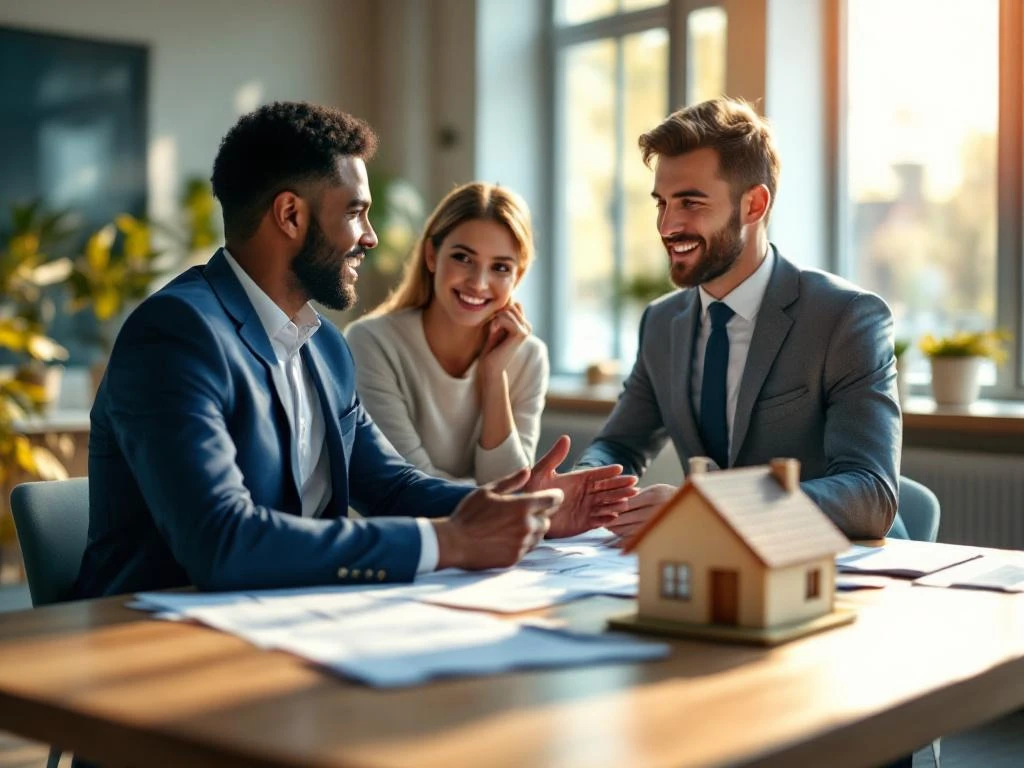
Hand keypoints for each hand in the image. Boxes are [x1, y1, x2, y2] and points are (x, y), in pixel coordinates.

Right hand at [433, 467, 563, 569]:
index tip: (551, 496)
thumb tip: (527, 470)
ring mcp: (522, 544)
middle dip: (541, 515)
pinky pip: (527, 549)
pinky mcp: (515, 558)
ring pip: (539, 536)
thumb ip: (511, 481)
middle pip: (547, 520)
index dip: (554, 497)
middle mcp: (526, 526)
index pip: (552, 500)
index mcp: (522, 506)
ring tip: (513, 526)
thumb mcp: (487, 491)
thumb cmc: (468, 514)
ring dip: (532, 530)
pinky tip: (507, 538)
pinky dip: (522, 543)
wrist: (454, 543)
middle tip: (525, 512)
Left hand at [477, 301, 530, 383]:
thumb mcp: (496, 325)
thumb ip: (503, 312)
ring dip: (496, 319)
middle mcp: (527, 326)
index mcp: (523, 323)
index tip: (495, 325)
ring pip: (507, 310)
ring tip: (494, 331)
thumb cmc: (490, 346)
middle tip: (494, 329)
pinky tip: (494, 332)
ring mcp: (526, 330)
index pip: (513, 303)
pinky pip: (505, 318)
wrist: (490, 365)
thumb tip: (508, 295)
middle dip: (498, 314)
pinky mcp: (521, 334)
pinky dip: (496, 323)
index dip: (500, 310)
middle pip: (511, 304)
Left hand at [523, 435, 638, 538]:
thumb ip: (554, 457)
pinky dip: (606, 518)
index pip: (597, 474)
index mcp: (578, 479)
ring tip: (628, 499)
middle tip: (633, 483)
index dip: (608, 471)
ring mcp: (586, 507)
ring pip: (606, 503)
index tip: (620, 468)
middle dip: (620, 486)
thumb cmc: (532, 491)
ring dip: (617, 501)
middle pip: (607, 488)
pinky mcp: (584, 523)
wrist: (528, 514)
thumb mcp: (541, 472)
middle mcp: (585, 492)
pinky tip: (614, 516)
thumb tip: (565, 438)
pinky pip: (598, 520)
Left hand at [606, 483, 677, 539]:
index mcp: (656, 494)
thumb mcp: (655, 490)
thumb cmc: (668, 498)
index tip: (603, 509)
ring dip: (618, 531)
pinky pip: (640, 540)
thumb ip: (636, 495)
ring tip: (609, 531)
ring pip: (632, 529)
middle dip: (613, 520)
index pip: (628, 502)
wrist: (691, 509)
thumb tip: (614, 501)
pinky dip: (626, 543)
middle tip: (602, 522)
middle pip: (629, 516)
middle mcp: (659, 508)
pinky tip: (617, 543)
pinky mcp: (661, 534)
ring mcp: (660, 522)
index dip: (614, 506)